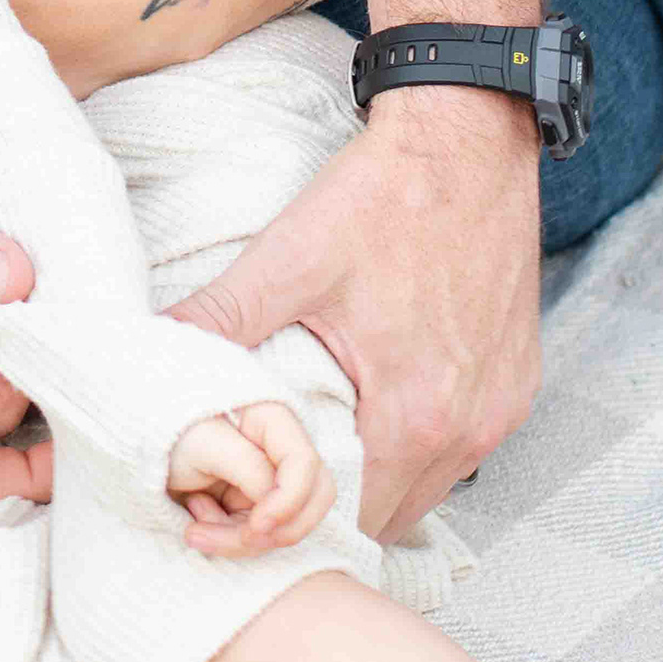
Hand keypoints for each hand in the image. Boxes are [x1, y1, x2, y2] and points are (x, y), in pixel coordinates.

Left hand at [167, 400, 331, 557]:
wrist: (140, 447)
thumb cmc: (171, 432)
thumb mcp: (204, 444)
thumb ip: (247, 467)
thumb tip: (275, 504)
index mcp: (273, 420)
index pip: (304, 464)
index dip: (288, 502)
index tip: (257, 526)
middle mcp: (279, 452)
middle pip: (313, 499)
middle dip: (277, 530)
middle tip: (239, 538)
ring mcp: (269, 481)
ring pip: (285, 527)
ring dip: (240, 539)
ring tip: (194, 527)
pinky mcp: (254, 506)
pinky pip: (258, 536)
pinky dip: (228, 539)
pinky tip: (196, 520)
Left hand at [170, 89, 541, 541]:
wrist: (470, 137)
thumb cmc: (385, 195)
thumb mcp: (291, 256)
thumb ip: (219, 316)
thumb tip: (147, 346)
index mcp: (414, 415)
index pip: (345, 521)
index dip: (289, 524)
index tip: (246, 505)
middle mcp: (469, 428)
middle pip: (387, 517)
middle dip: (329, 509)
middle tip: (273, 478)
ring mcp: (501, 409)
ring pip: (427, 487)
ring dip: (376, 480)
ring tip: (319, 443)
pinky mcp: (515, 384)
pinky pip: (461, 447)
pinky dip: (418, 445)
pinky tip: (377, 405)